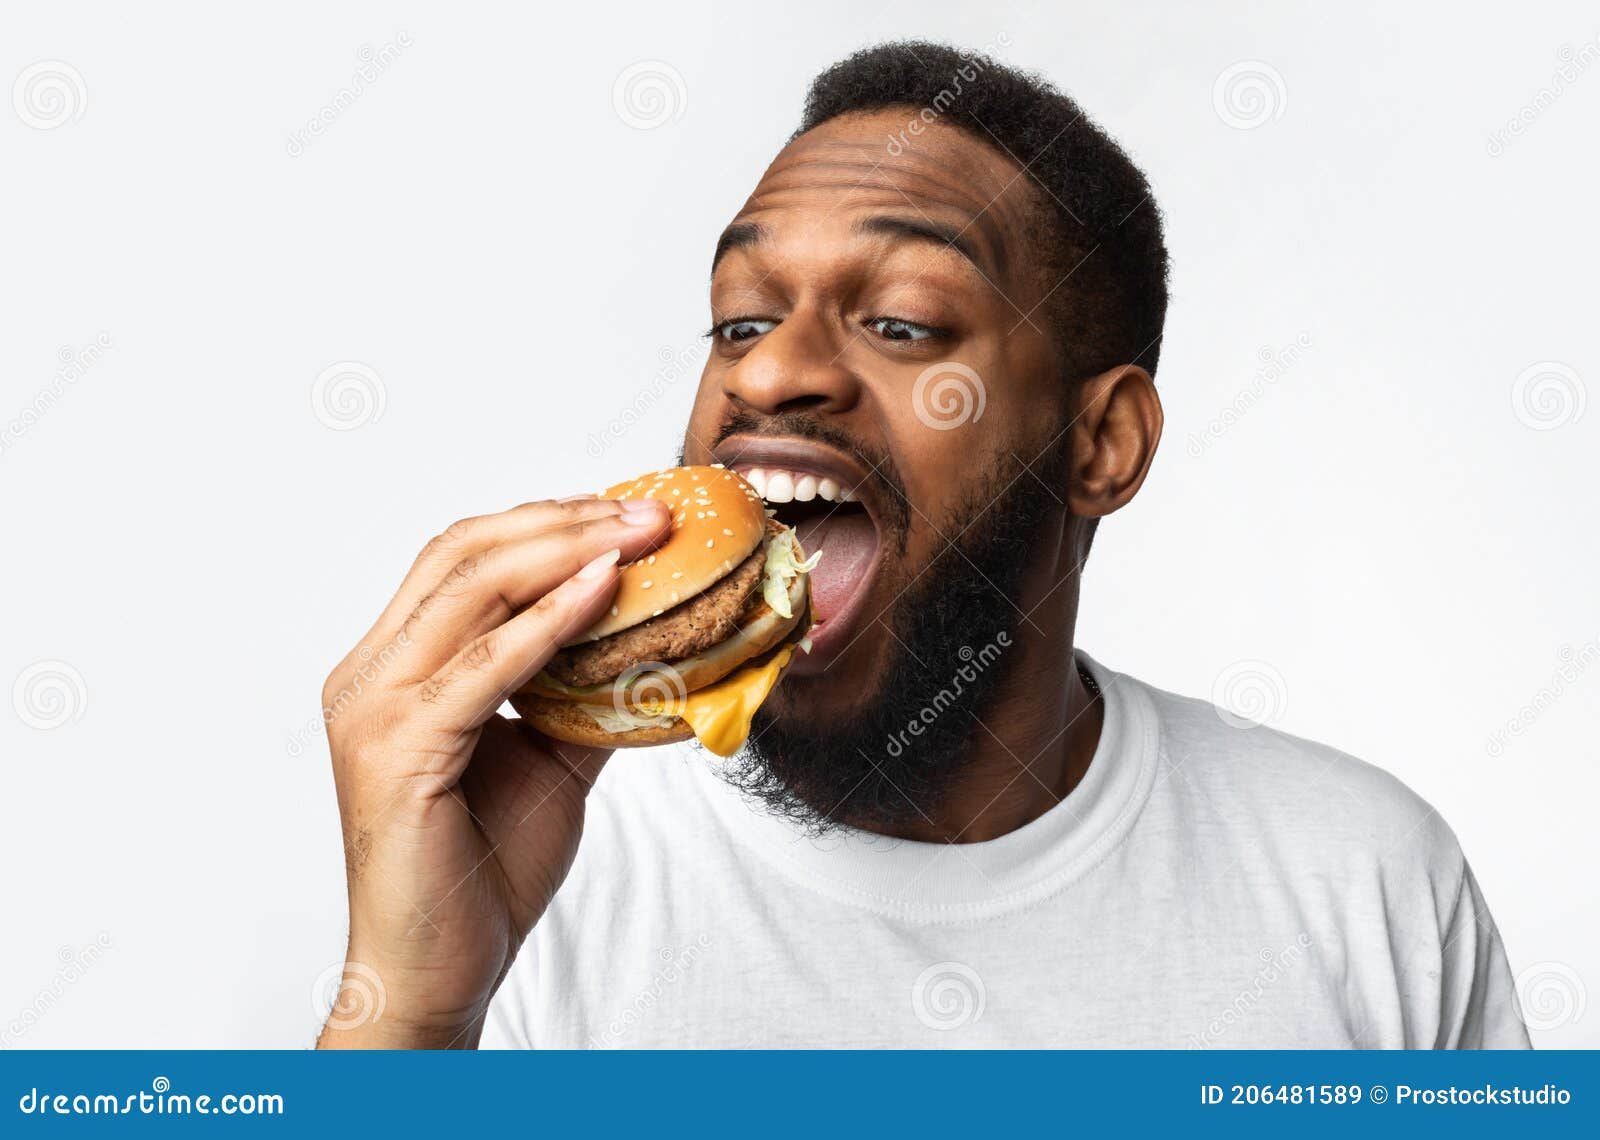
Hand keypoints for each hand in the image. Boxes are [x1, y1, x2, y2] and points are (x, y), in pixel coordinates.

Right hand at [316, 494, 669, 1047]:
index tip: (627, 507)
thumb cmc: (483, 869)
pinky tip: (605, 590)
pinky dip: (550, 621)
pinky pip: (484, 667)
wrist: (439, 971)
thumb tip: (657, 641)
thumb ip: (583, 692)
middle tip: (650, 509)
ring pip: (469, 589)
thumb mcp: (550, 758)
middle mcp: (367, 674)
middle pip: (463, 553)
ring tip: (641, 532)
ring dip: (566, 550)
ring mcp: (373, 709)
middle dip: (564, 519)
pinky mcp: (399, 751)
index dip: (546, 519)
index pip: (463, 558)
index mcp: (391, 667)